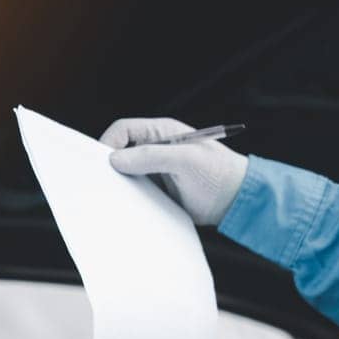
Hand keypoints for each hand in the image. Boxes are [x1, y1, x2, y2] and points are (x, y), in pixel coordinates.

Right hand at [101, 117, 249, 226]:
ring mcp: (156, 171)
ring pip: (126, 174)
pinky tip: (128, 207)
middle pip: (120, 152)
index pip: (123, 130)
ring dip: (119, 184)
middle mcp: (156, 149)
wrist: (237, 202)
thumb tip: (115, 159)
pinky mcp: (158, 191)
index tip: (100, 163)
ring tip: (114, 197)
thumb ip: (151, 157)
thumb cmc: (219, 174)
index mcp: (162, 133)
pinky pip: (136, 192)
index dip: (108, 142)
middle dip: (109, 165)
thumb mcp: (185, 161)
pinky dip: (128, 198)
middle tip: (102, 182)